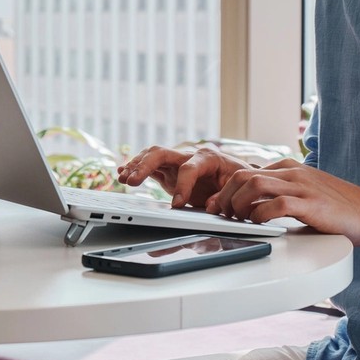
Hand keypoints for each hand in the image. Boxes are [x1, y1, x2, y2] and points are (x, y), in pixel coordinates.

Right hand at [116, 145, 246, 208]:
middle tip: (132, 181)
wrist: (237, 177)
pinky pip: (149, 166)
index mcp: (208, 157)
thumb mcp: (236, 190)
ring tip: (123, 178)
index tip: (177, 204)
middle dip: (144, 166)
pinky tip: (121, 173)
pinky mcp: (168, 170)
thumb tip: (210, 206)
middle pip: (161, 153)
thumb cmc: (237, 182)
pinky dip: (135, 168)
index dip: (182, 185)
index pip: (189, 168)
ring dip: (135, 166)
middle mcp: (188, 155)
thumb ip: (223, 197)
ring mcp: (176, 161)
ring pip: (151, 156)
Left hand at [205, 159, 359, 242]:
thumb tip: (254, 205)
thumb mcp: (305, 192)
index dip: (226, 190)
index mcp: (289, 169)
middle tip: (221, 214)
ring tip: (236, 219)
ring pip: (254, 184)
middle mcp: (293, 173)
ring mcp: (301, 187)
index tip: (217, 206)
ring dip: (238, 204)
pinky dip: (260, 214)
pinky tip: (258, 224)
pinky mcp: (310, 204)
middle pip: (243, 176)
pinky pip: (276, 204)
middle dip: (225, 196)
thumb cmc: (339, 209)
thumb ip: (282, 193)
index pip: (245, 172)